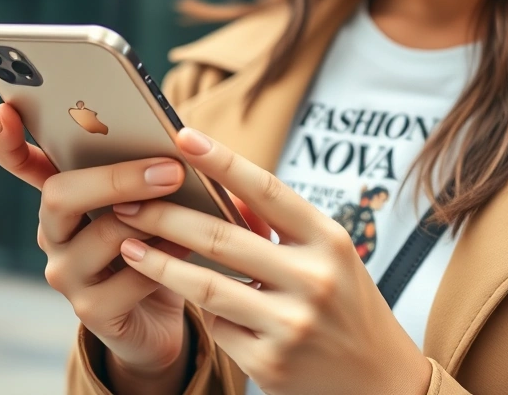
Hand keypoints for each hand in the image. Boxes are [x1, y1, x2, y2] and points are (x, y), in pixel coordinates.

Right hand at [0, 104, 192, 393]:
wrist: (159, 317)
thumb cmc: (155, 244)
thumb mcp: (149, 201)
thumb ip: (148, 168)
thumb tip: (178, 134)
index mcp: (63, 196)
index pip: (20, 163)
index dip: (6, 140)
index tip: (5, 109)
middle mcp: (53, 233)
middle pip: (60, 195)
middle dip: (116, 178)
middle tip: (171, 171)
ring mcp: (66, 274)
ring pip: (103, 235)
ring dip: (153, 219)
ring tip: (191, 207)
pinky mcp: (91, 310)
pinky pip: (130, 279)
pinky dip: (165, 260)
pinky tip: (190, 247)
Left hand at [112, 128, 431, 394]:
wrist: (381, 385)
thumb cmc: (348, 308)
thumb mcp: (329, 257)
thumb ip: (282, 226)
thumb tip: (225, 189)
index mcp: (330, 241)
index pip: (267, 191)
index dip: (222, 161)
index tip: (183, 136)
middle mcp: (314, 279)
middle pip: (222, 238)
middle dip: (166, 216)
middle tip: (126, 199)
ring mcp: (291, 325)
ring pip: (206, 287)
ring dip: (159, 263)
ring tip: (128, 244)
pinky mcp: (270, 364)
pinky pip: (218, 327)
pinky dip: (204, 311)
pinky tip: (193, 302)